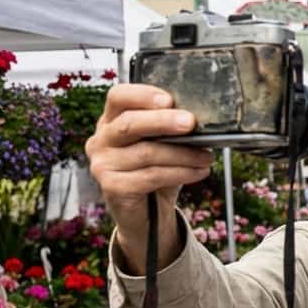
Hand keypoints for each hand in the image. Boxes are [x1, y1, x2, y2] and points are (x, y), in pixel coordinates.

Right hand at [85, 85, 213, 271]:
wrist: (147, 213)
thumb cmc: (155, 170)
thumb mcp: (162, 144)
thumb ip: (170, 129)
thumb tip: (199, 119)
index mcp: (111, 121)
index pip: (118, 97)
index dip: (143, 95)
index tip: (169, 100)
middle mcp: (101, 140)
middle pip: (129, 123)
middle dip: (163, 121)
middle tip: (190, 123)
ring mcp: (102, 164)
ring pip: (146, 152)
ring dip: (183, 154)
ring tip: (206, 156)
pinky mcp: (112, 187)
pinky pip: (151, 176)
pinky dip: (180, 173)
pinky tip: (198, 172)